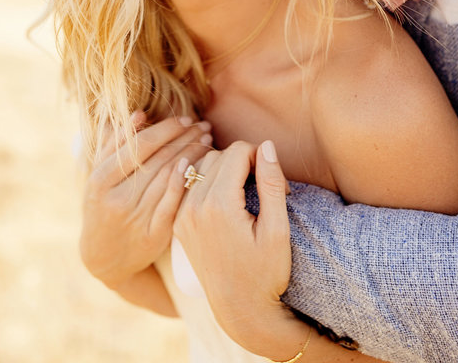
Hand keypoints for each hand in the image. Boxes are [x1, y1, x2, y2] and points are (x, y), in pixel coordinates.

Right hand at [79, 112, 211, 289]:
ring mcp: (135, 218)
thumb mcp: (99, 176)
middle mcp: (117, 199)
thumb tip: (138, 114)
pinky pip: (174, 202)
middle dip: (184, 138)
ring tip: (206, 139)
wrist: (104, 256)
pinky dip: (186, 181)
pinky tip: (198, 166)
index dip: (166, 129)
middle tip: (203, 125)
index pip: (140, 146)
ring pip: (169, 178)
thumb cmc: (103, 205)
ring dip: (192, 154)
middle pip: (157, 160)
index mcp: (99, 181)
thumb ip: (114, 144)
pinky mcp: (153, 235)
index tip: (186, 118)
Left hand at [174, 140, 305, 359]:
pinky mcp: (179, 225)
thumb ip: (271, 183)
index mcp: (219, 205)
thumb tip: (266, 145)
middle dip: (243, 162)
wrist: (240, 310)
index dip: (261, 158)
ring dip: (224, 170)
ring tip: (246, 193)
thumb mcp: (277, 229)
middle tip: (264, 188)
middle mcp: (194, 207)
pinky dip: (208, 183)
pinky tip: (226, 199)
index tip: (276, 182)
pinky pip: (190, 187)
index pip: (237, 151)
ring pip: (202, 168)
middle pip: (218, 155)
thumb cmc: (266, 273)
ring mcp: (183, 216)